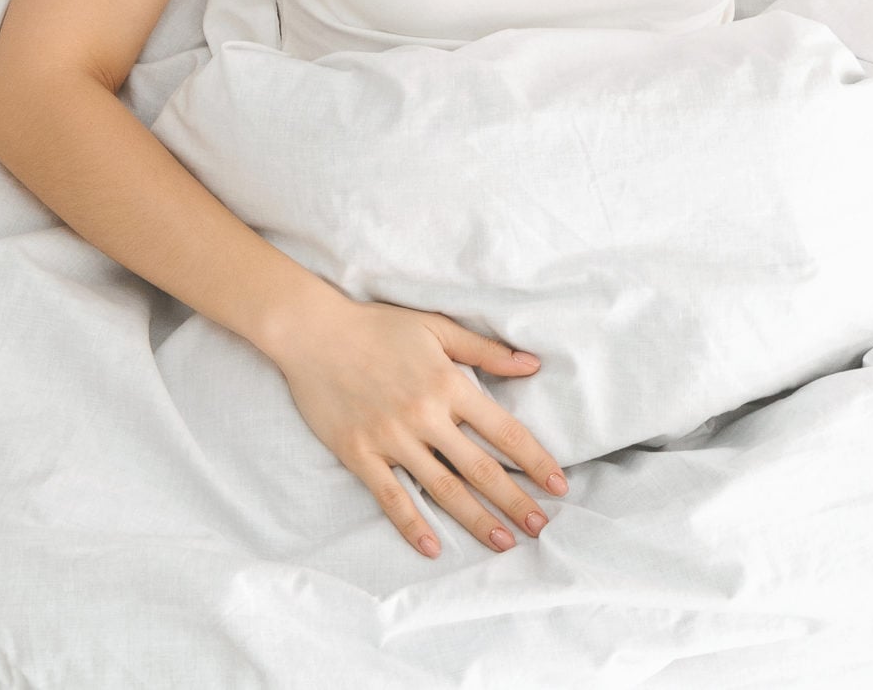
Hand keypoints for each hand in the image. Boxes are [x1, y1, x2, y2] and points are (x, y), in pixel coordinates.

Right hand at [264, 292, 568, 558]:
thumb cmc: (378, 326)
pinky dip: (411, 524)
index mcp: (449, 385)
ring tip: (503, 541)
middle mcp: (425, 417)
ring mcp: (391, 439)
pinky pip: (390, 497)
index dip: (535, 461)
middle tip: (541, 527)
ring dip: (475, 518)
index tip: (559, 485)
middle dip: (515, 500)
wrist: (313, 333)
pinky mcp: (359, 455)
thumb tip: (533, 364)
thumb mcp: (437, 328)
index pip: (504, 432)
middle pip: (480, 468)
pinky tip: (432, 547)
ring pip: (442, 488)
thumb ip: (485, 351)